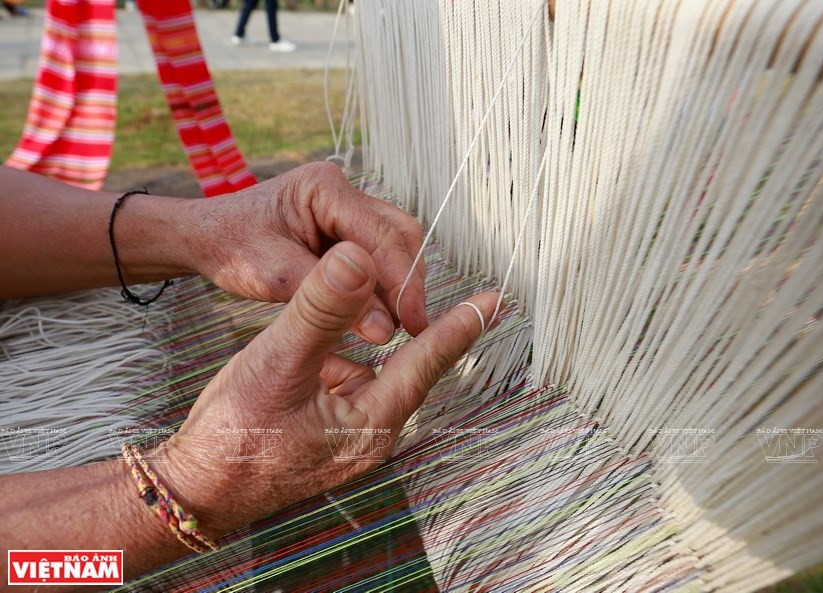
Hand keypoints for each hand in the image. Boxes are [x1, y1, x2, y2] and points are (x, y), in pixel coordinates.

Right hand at [156, 242, 499, 536]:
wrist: (197, 490)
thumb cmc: (234, 436)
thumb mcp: (277, 362)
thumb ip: (320, 311)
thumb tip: (357, 260)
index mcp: (373, 421)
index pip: (428, 359)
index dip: (461, 323)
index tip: (494, 299)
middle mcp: (372, 433)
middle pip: (407, 364)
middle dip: (413, 323)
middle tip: (425, 285)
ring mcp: (350, 437)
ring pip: (376, 371)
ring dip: (368, 338)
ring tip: (355, 308)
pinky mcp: (329, 434)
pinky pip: (350, 384)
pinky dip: (341, 356)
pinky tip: (319, 342)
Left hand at [185, 162, 428, 342]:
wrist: (206, 238)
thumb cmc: (231, 248)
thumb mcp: (274, 276)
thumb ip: (330, 300)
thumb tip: (386, 328)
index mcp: (324, 188)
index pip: (382, 236)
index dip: (403, 282)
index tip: (414, 323)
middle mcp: (343, 191)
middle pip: (399, 235)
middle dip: (406, 282)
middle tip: (410, 328)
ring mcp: (347, 208)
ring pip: (394, 245)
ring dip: (397, 285)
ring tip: (393, 327)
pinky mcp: (346, 228)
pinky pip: (377, 255)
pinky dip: (381, 285)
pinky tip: (377, 315)